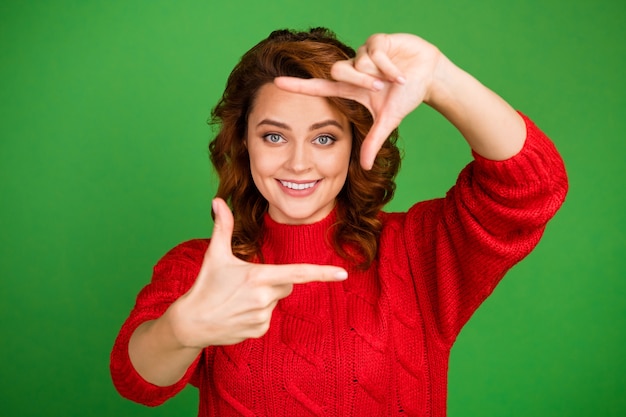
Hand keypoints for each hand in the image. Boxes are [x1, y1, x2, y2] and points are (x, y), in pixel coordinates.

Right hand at [167, 198, 347, 347]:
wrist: (191, 323)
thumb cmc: (205, 285)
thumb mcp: (214, 254)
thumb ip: (223, 226)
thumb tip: (218, 201)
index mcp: (258, 276)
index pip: (298, 273)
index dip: (322, 273)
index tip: (343, 274)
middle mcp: (264, 298)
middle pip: (286, 283)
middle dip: (273, 280)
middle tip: (246, 283)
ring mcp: (263, 317)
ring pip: (277, 300)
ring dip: (264, 298)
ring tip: (238, 300)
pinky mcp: (260, 330)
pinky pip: (268, 317)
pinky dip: (258, 314)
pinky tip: (238, 313)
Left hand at [274, 33, 442, 169]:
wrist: (429, 76)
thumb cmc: (405, 97)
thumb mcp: (388, 121)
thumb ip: (374, 142)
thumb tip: (366, 168)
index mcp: (350, 87)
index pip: (318, 86)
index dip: (299, 86)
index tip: (277, 83)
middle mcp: (353, 68)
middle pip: (338, 70)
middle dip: (359, 80)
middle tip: (378, 87)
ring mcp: (364, 53)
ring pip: (358, 61)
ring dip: (379, 73)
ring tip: (395, 80)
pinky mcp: (378, 40)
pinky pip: (376, 52)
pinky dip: (391, 67)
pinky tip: (401, 72)